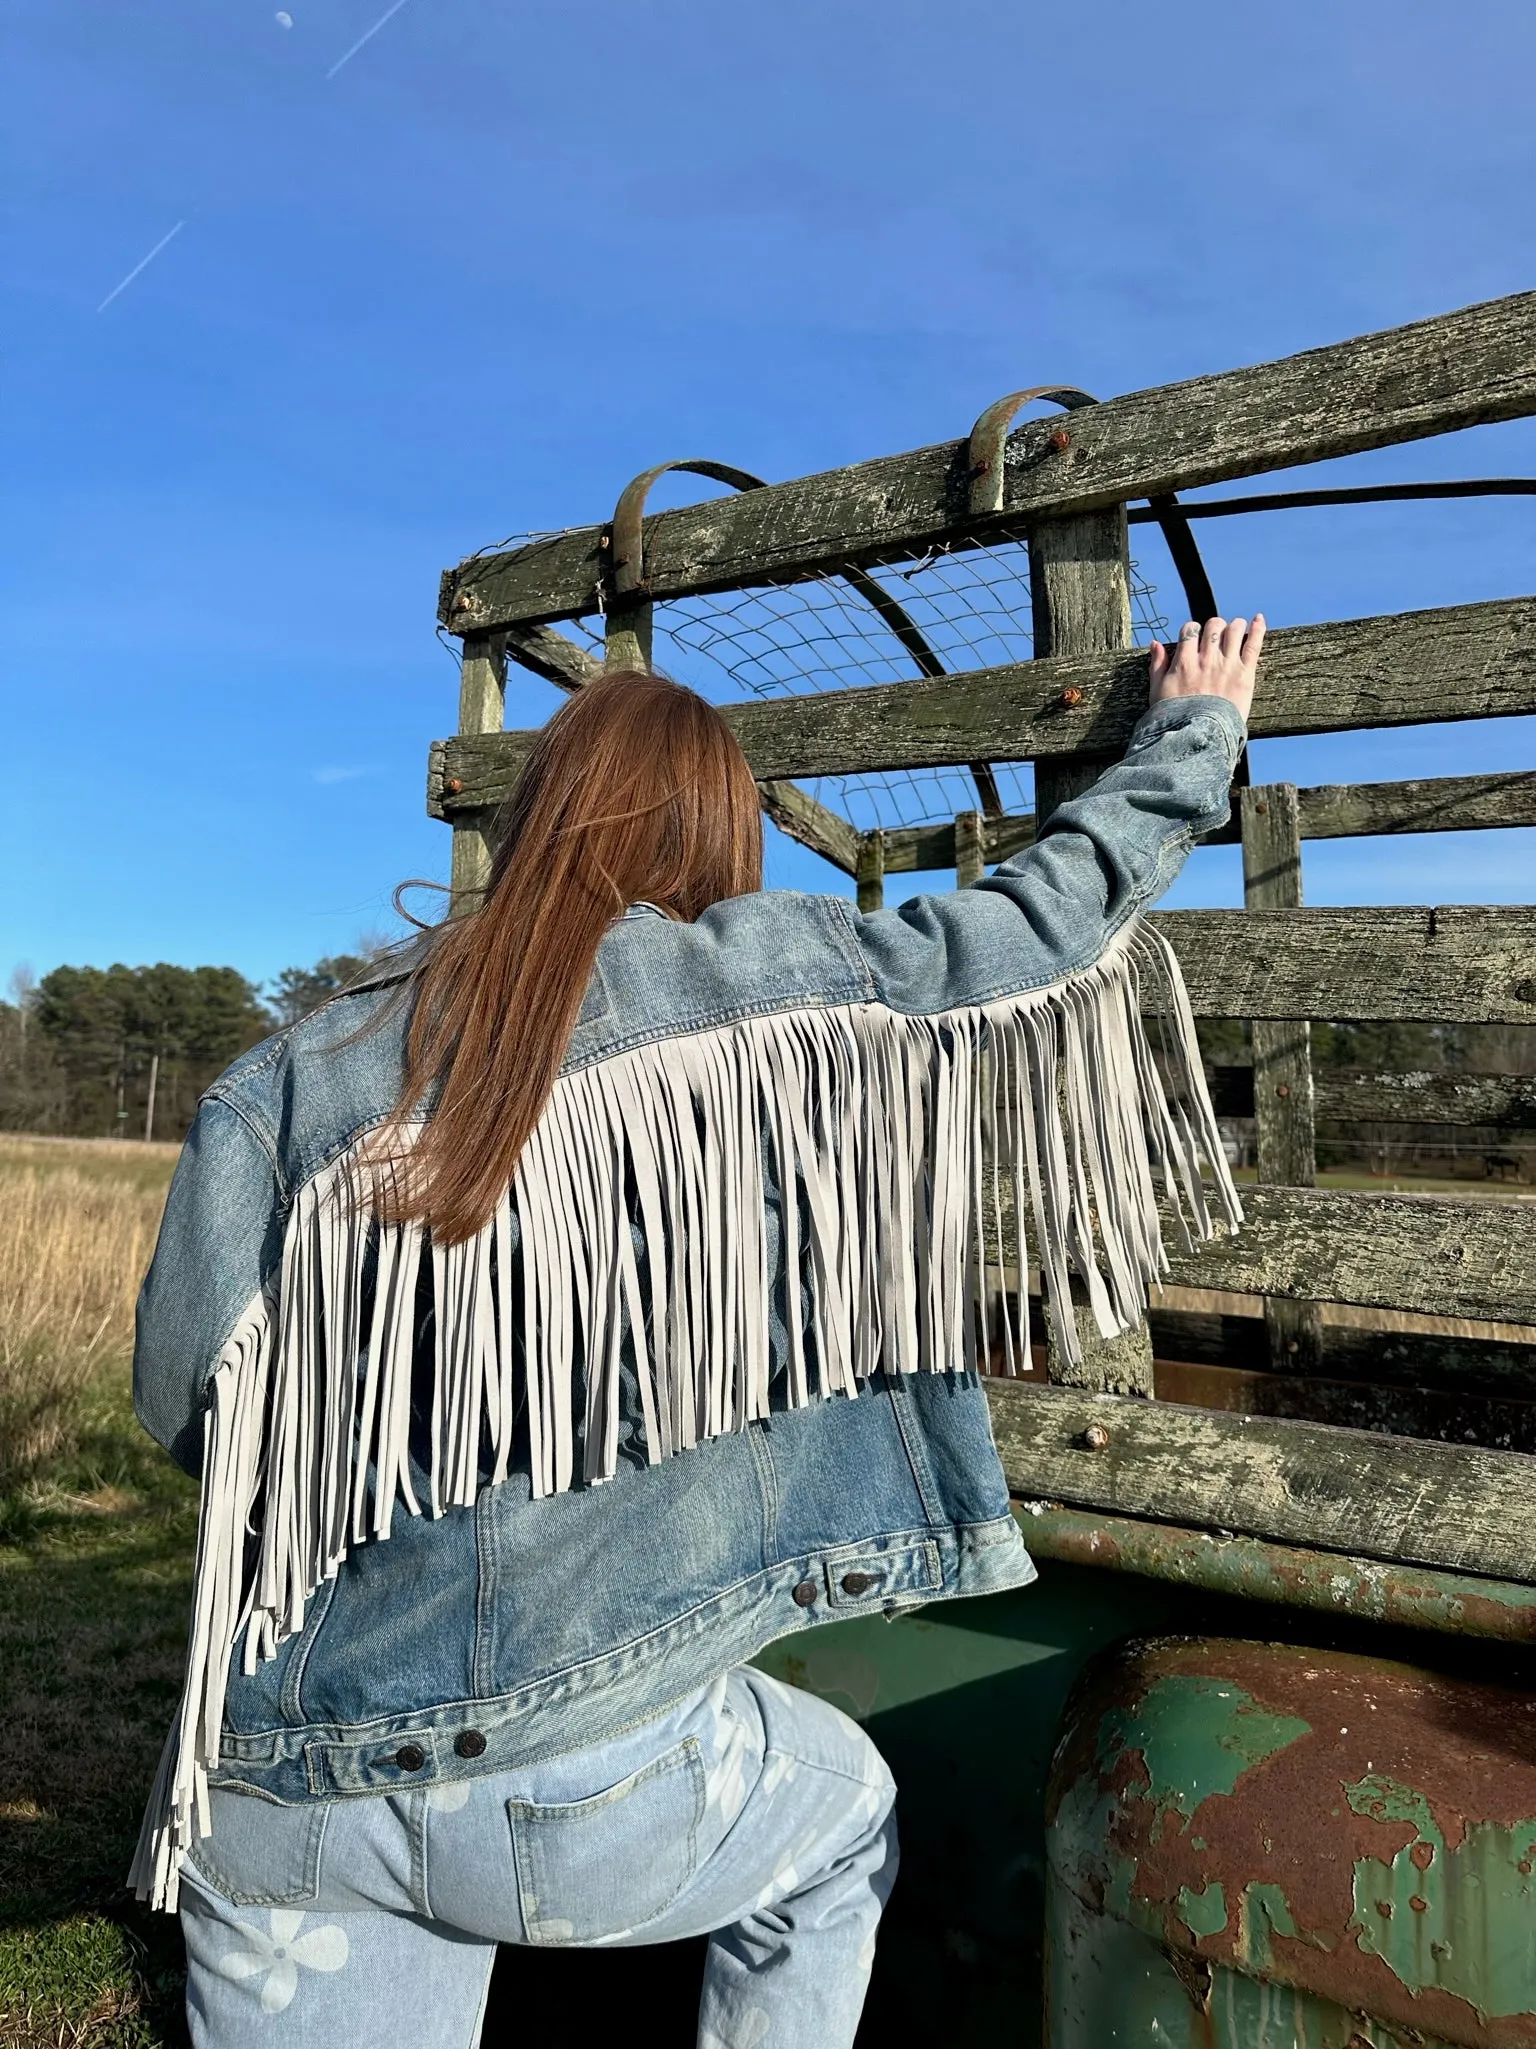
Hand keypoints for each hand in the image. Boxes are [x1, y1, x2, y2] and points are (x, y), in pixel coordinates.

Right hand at [1148, 614, 1263, 721]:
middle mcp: (1206, 659)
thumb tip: (1155, 643)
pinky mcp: (1245, 674)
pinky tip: (1259, 619)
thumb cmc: (1175, 718)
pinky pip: (1253, 645)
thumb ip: (1157, 665)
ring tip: (1235, 630)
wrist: (1199, 736)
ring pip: (1234, 630)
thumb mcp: (1157, 691)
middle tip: (1215, 637)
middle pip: (1213, 626)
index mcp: (1184, 662)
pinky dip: (1258, 629)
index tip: (1195, 639)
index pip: (1190, 630)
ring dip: (1234, 626)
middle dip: (1214, 627)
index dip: (1192, 631)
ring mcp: (1227, 664)